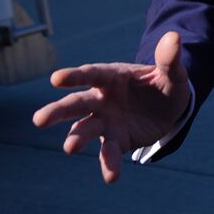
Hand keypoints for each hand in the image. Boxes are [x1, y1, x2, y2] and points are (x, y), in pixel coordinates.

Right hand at [31, 30, 191, 183]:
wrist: (170, 106)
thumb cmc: (164, 83)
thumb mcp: (172, 72)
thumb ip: (169, 59)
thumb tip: (174, 36)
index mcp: (111, 76)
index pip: (90, 74)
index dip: (74, 76)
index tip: (56, 78)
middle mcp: (101, 99)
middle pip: (77, 104)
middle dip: (58, 111)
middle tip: (39, 120)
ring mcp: (105, 121)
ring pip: (85, 129)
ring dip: (76, 138)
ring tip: (69, 148)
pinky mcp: (116, 139)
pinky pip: (110, 152)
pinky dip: (109, 164)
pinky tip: (111, 177)